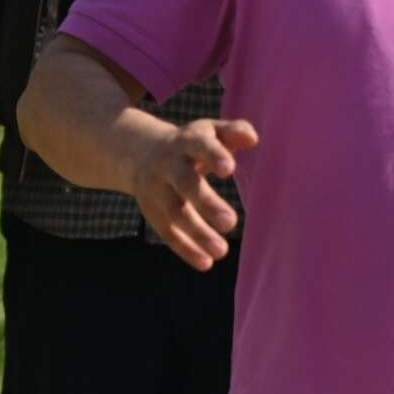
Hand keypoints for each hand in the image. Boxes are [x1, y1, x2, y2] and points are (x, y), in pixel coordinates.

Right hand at [132, 118, 256, 271]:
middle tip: (231, 222)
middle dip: (206, 203)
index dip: (214, 156)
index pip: (200, 146)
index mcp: (187, 142)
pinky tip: (206, 263)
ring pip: (174, 213)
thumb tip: (252, 138)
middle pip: (185, 184)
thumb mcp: (211, 131)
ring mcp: (156, 190)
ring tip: (222, 251)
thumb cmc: (193, 143)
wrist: (141, 153)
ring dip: (197, 234)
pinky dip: (185, 249)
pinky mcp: (152, 211)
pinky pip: (167, 232)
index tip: (230, 170)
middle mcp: (168, 166)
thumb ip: (234, 131)